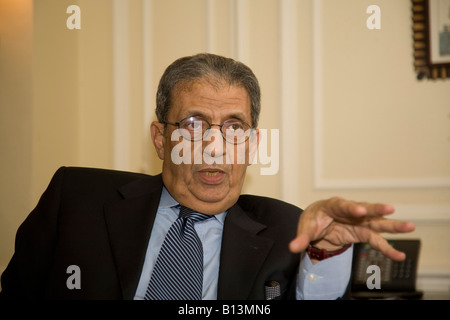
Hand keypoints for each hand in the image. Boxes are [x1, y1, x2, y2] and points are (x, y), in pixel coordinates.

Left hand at [289, 197, 415, 260]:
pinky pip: (377, 240)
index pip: (343, 205)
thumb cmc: (313, 220)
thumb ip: (301, 238)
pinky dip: (387, 248)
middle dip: (377, 209)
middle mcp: (350, 211)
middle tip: (390, 209)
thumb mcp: (305, 228)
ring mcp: (359, 221)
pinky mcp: (363, 232)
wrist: (319, 224)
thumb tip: (293, 247)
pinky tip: (399, 255)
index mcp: (333, 205)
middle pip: (365, 209)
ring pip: (377, 222)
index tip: (360, 210)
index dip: (351, 207)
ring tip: (410, 227)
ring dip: (392, 225)